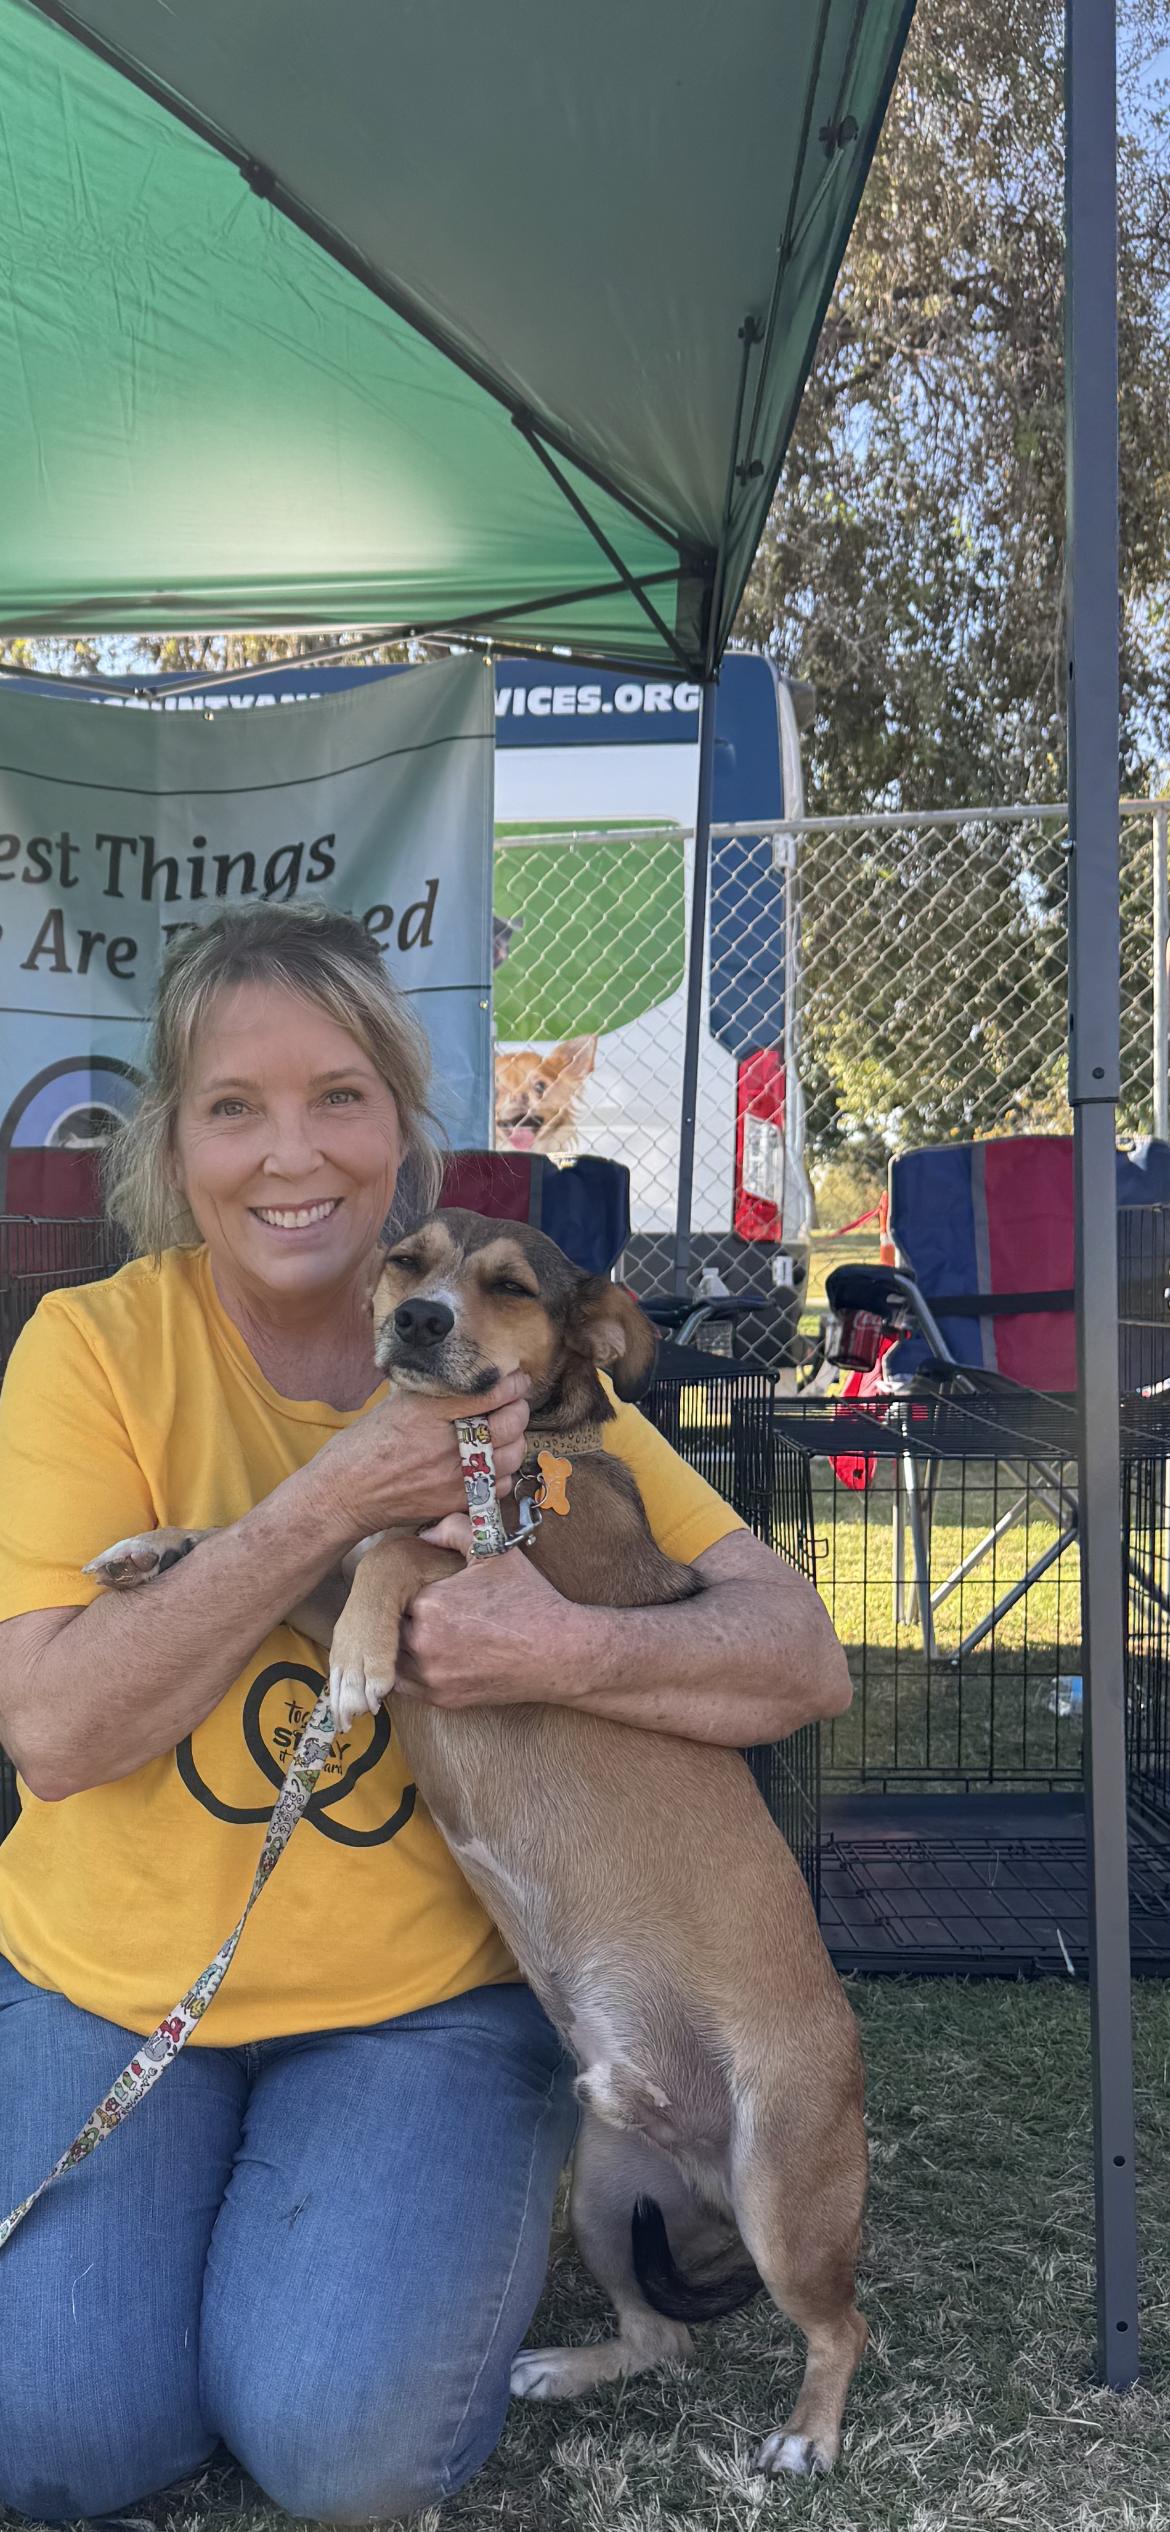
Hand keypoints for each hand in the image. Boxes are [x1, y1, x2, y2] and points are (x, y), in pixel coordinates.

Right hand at [309, 1374, 530, 1541]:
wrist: (344, 1494)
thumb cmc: (364, 1446)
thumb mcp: (396, 1405)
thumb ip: (436, 1394)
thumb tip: (472, 1380)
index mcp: (429, 1412)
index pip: (491, 1392)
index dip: (512, 1384)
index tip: (515, 1379)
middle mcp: (447, 1444)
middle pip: (510, 1422)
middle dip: (518, 1409)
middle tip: (512, 1403)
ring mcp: (455, 1476)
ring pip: (512, 1453)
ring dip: (514, 1440)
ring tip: (503, 1432)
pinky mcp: (457, 1501)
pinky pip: (499, 1484)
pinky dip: (502, 1471)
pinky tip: (489, 1461)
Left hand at [396, 1545, 589, 1707]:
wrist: (558, 1652)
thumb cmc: (529, 1600)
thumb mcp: (495, 1551)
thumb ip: (455, 1529)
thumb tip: (424, 1532)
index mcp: (430, 1604)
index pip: (394, 1593)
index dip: (403, 1587)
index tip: (415, 1585)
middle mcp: (424, 1643)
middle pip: (390, 1625)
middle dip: (400, 1615)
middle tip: (414, 1608)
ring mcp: (432, 1675)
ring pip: (392, 1657)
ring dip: (399, 1644)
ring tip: (416, 1631)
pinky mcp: (442, 1698)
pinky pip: (406, 1685)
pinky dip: (409, 1670)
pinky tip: (424, 1655)